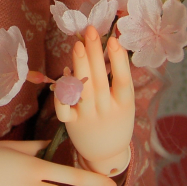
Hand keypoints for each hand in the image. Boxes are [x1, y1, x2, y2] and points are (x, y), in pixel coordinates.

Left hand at [55, 26, 134, 175]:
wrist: (106, 154)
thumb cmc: (116, 119)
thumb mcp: (125, 102)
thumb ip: (118, 79)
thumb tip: (112, 44)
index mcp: (124, 105)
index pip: (123, 81)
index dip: (119, 61)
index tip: (114, 40)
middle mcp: (107, 111)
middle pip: (100, 80)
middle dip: (95, 53)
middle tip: (91, 31)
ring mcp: (88, 118)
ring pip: (83, 90)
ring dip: (79, 67)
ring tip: (77, 45)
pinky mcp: (72, 124)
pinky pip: (64, 109)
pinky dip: (62, 95)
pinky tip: (64, 75)